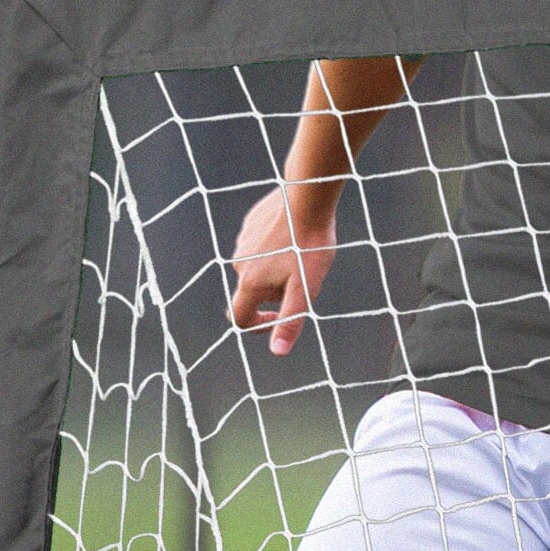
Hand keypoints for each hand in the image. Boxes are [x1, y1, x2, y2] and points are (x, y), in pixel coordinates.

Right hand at [230, 185, 337, 356]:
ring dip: (276, 270)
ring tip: (301, 255)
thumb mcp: (305, 289)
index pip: (240, 317)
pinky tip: (294, 237)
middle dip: (275, 293)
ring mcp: (243, 241)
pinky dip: (275, 249)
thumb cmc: (310, 245)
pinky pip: (260, 246)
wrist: (307, 198)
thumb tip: (277, 352)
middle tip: (303, 277)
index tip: (278, 318)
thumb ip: (289, 320)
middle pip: (252, 291)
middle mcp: (240, 263)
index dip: (258, 326)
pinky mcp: (250, 224)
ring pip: (257, 267)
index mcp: (250, 282)